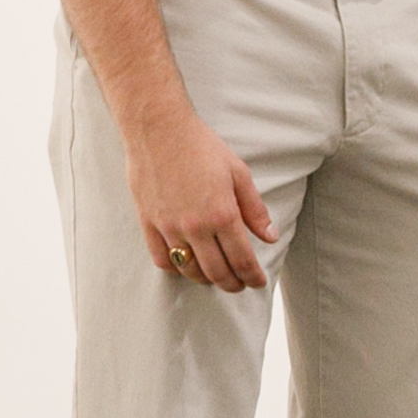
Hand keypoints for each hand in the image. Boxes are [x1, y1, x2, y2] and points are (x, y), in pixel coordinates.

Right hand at [128, 106, 277, 289]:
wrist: (158, 131)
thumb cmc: (202, 148)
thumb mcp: (239, 174)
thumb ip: (254, 209)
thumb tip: (269, 237)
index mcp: (222, 214)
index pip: (241, 259)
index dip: (252, 276)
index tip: (258, 283)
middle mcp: (195, 226)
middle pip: (216, 271)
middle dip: (232, 284)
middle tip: (240, 286)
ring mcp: (168, 226)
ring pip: (189, 269)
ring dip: (205, 279)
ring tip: (216, 277)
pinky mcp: (148, 223)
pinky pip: (161, 258)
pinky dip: (175, 268)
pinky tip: (186, 265)